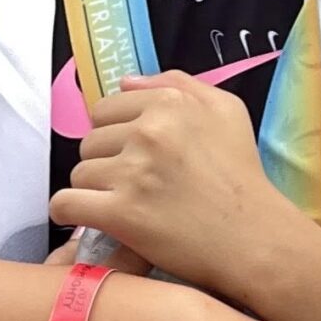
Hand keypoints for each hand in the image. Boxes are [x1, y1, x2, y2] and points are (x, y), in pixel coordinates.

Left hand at [47, 71, 303, 299]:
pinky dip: (69, 212)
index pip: (107, 108)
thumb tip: (126, 81)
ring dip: (94, 189)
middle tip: (132, 183)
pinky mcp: (121, 214)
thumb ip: (178, 84)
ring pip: (79, 172)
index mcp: (171, 104)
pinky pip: (66, 203)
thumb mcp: (226, 111)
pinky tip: (87, 218)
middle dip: (106, 161)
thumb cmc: (243, 174)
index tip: (132, 154)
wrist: (254, 238)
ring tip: (120, 204)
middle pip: (91, 140)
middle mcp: (149, 132)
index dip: (116, 133)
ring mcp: (133, 173)